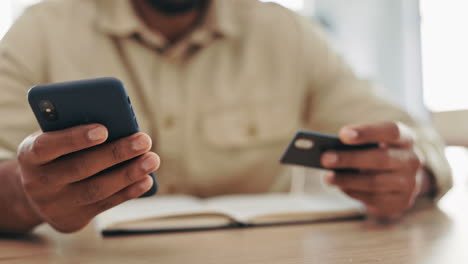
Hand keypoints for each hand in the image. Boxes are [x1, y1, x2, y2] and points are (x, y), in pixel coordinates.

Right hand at [16, 124, 159, 232]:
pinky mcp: (73, 219)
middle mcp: (38, 182)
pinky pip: (105, 204)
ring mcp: (55, 205)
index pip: (48, 146)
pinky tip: (146, 180)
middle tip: (144, 140)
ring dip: (128, 174)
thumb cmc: (56, 154)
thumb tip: (120, 124)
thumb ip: (75, 129)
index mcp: (29, 155)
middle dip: (116, 153)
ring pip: (96, 189)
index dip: (75, 138)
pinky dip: (128, 192)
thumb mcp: (54, 138)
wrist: (37, 194)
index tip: (104, 129)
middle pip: (81, 168)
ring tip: (152, 159)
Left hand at [321, 122, 424, 220]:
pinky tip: (341, 187)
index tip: (342, 134)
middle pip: (380, 158)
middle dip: (350, 158)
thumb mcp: (371, 145)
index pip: (391, 131)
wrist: (400, 181)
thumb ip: (355, 145)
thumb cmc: (376, 154)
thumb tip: (329, 152)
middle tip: (325, 158)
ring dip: (347, 180)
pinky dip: (354, 192)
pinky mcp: (401, 202)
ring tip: (327, 177)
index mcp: (405, 138)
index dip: (367, 132)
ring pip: (375, 182)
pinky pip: (373, 198)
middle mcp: (412, 160)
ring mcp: (410, 183)